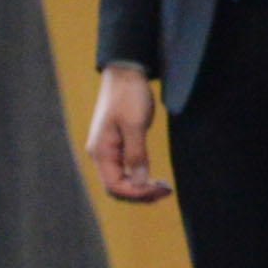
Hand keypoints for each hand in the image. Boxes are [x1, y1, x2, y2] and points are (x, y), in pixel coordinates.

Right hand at [84, 62, 169, 202]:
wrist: (125, 75)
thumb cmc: (129, 96)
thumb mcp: (135, 124)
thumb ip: (136, 153)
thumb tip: (139, 182)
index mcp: (101, 151)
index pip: (114, 185)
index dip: (136, 192)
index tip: (160, 188)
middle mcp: (100, 154)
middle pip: (116, 187)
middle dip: (140, 193)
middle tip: (167, 191)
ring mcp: (108, 151)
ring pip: (121, 180)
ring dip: (140, 188)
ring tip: (163, 188)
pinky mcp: (117, 146)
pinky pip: (124, 170)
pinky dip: (139, 178)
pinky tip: (154, 179)